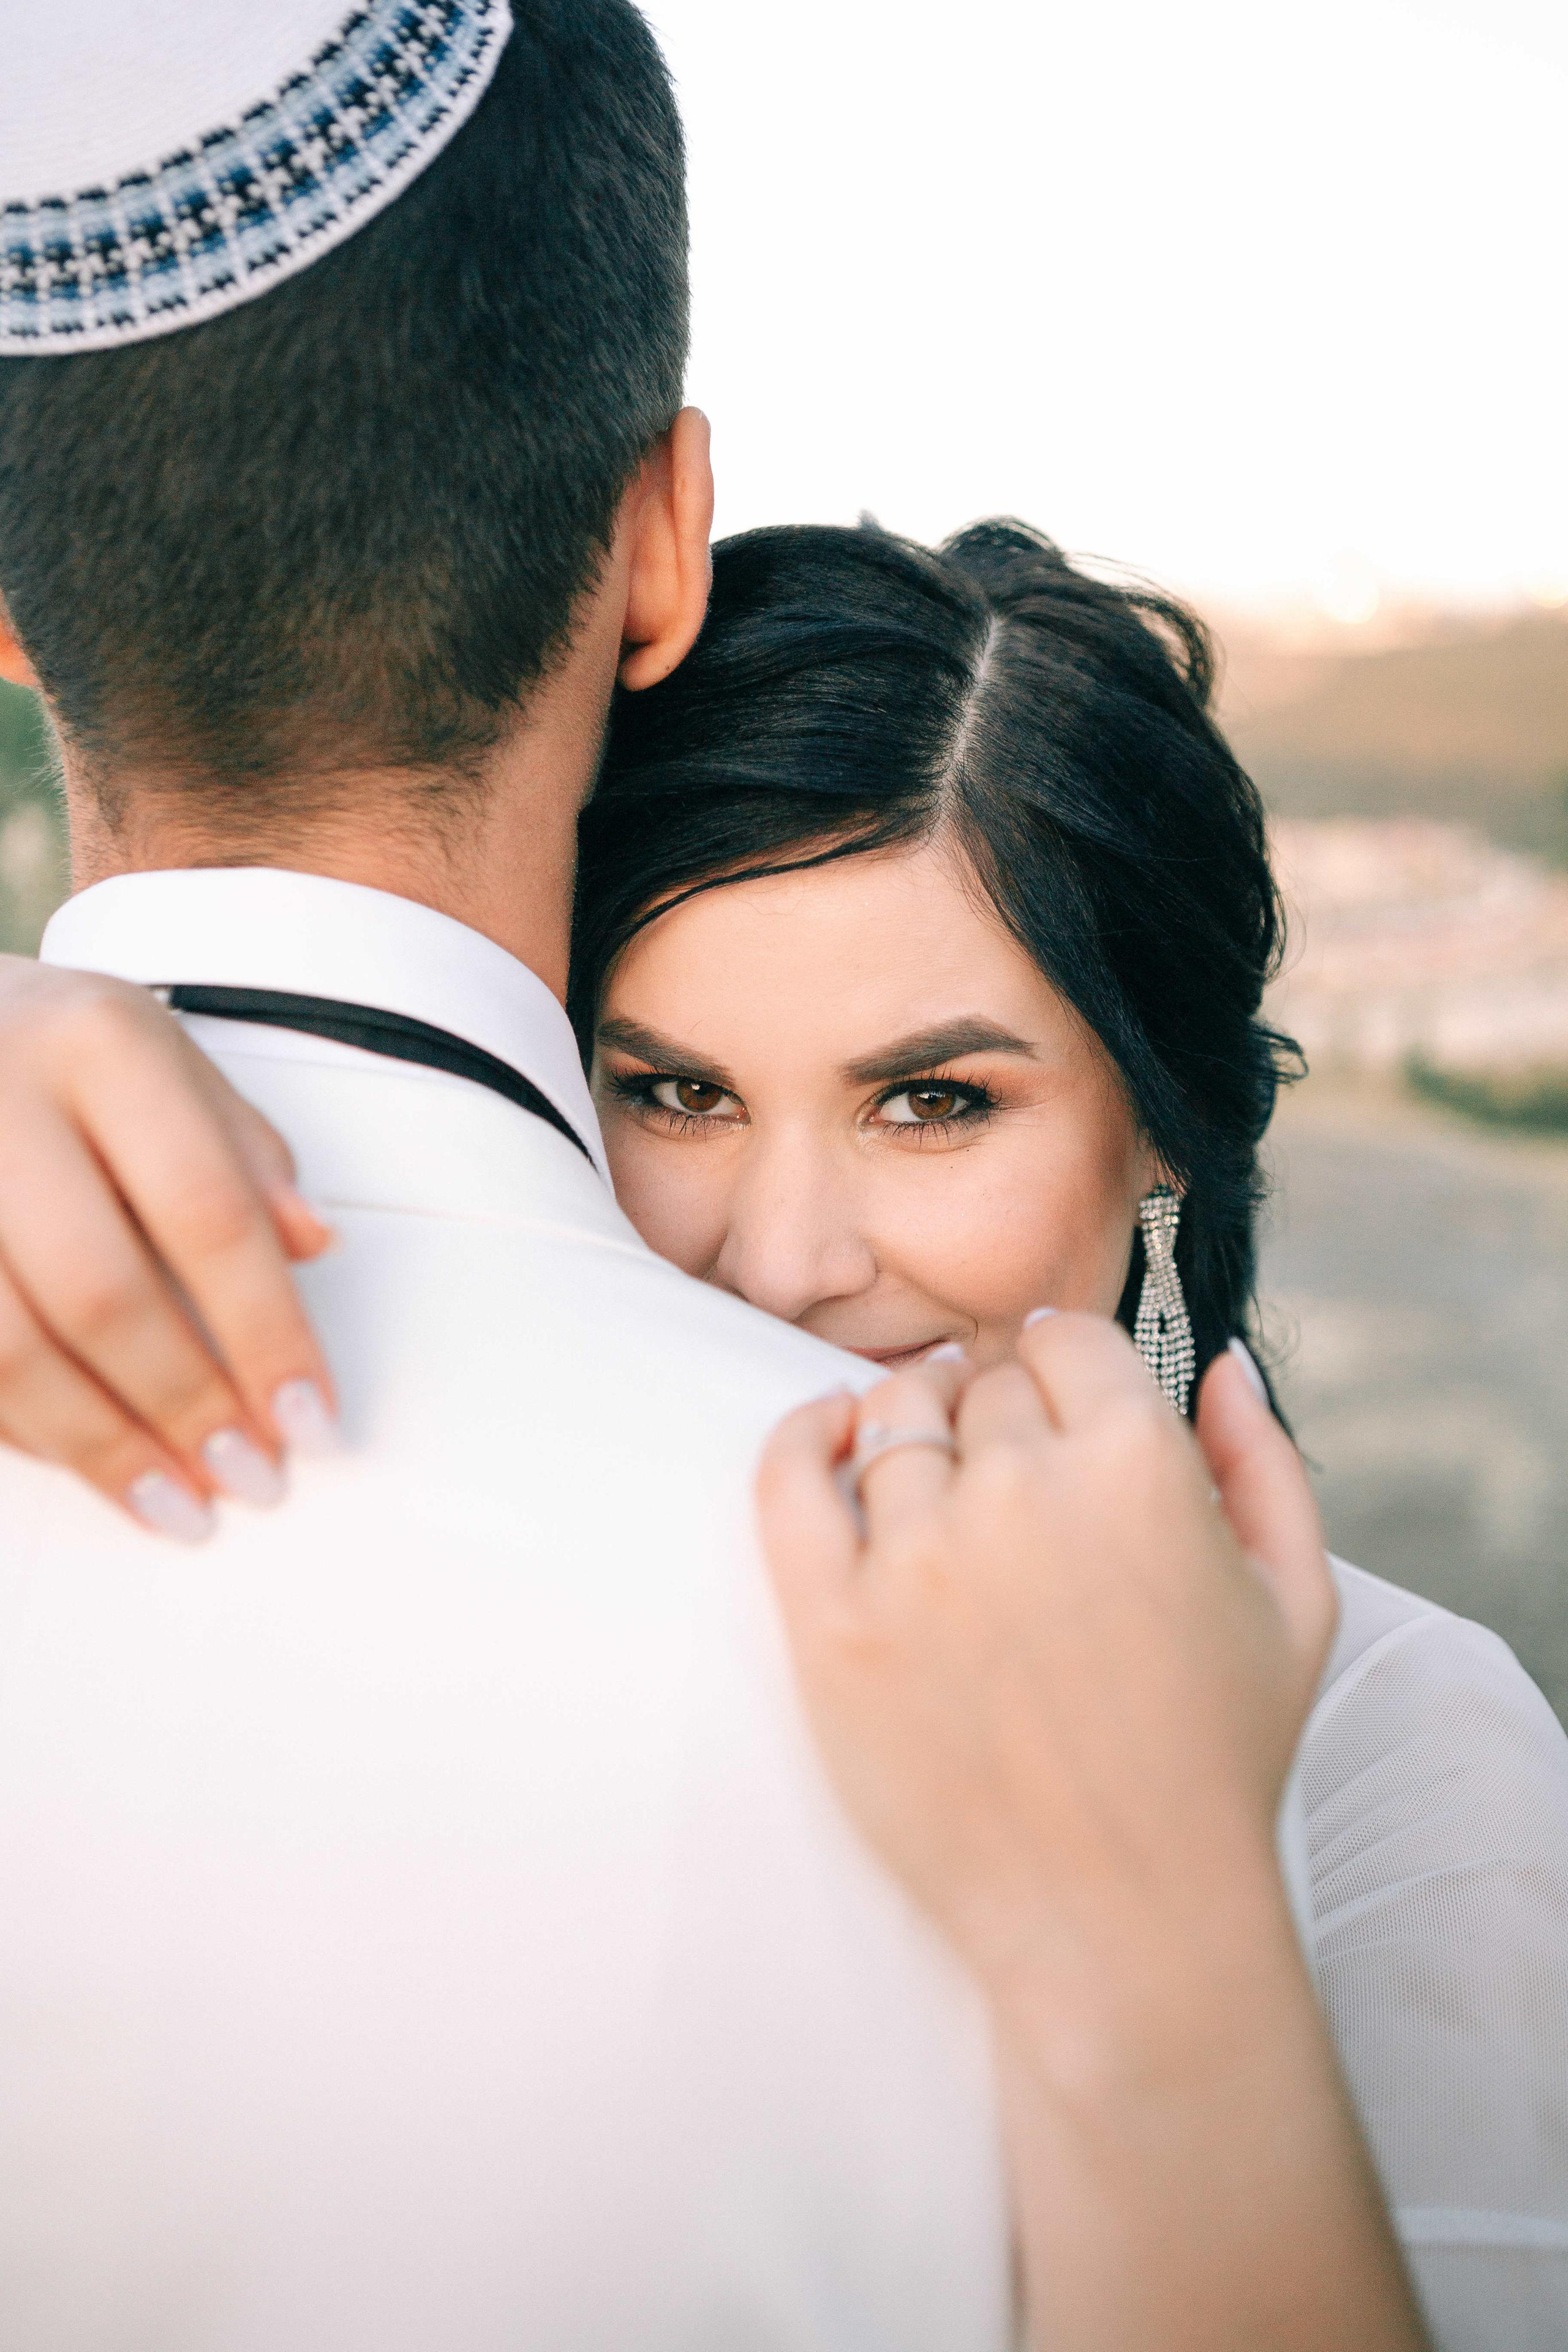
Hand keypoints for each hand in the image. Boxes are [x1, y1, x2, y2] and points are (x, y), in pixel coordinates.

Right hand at [0, 956, 335, 1536]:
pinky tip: (85, 1459)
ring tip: (177, 1503)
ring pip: (9, 1350)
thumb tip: (312, 1245)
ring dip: (103, 1446)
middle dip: (186, 1406)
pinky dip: (25, 1430)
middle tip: (250, 1475)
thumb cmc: (56, 1049)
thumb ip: (243, 1154)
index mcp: (99, 1045)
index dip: (266, 1331)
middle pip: (103, 1293)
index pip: (207, 1212)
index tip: (309, 1416)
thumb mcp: (166, 1059)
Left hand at [760, 1318, 1426, 2351]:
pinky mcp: (834, 1626)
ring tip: (937, 1479)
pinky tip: (826, 1437)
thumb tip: (1218, 1364)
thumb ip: (1263, 1460)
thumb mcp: (1295, 1602)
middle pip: (980, 1384)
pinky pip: (785, 1478)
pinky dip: (799, 1437)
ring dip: (915, 1429)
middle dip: (999, 1413)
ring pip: (891, 1420)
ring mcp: (917, 1557)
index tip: (1056, 1406)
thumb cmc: (1215, 1763)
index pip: (1065, 1343)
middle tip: (1011, 1480)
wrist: (1122, 1920)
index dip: (1062, 1370)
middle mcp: (1022, 1491)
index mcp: (1139, 1466)